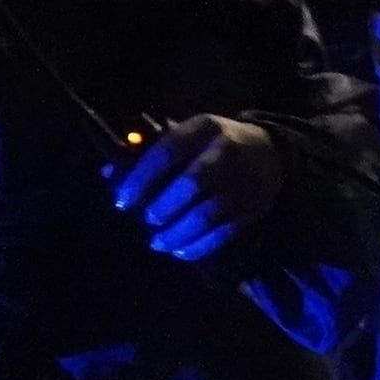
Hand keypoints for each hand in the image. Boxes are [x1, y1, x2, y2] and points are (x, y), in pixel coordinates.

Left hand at [108, 113, 281, 261]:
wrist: (269, 155)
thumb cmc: (213, 145)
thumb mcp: (186, 136)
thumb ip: (150, 153)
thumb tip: (110, 175)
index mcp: (204, 128)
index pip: (168, 151)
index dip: (141, 178)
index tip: (123, 201)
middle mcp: (225, 153)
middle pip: (191, 184)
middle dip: (163, 207)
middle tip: (147, 220)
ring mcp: (241, 183)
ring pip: (206, 214)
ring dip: (178, 234)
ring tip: (159, 243)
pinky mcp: (250, 210)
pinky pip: (222, 233)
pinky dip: (198, 246)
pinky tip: (181, 251)